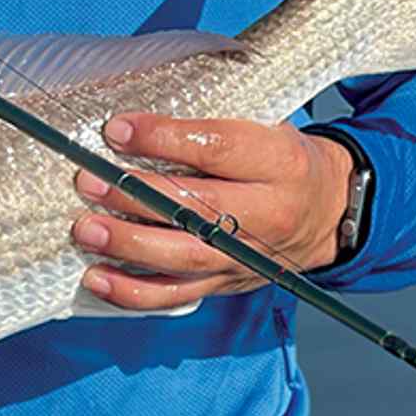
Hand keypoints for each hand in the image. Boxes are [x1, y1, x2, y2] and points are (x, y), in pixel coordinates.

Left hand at [71, 115, 352, 309]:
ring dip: (128, 245)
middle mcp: (269, 214)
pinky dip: (134, 291)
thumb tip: (137, 120)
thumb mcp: (266, 127)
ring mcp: (248, 256)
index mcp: (280, 162)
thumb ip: (213, 125)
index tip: (117, 130)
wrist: (330, 212)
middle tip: (89, 181)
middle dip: (136, 196)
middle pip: (197, 209)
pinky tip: (98, 276)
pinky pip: (178, 295)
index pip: (217, 149)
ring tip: (86, 229)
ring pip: (184, 257)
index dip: (163, 139)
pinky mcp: (229, 284)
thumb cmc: (282, 160)